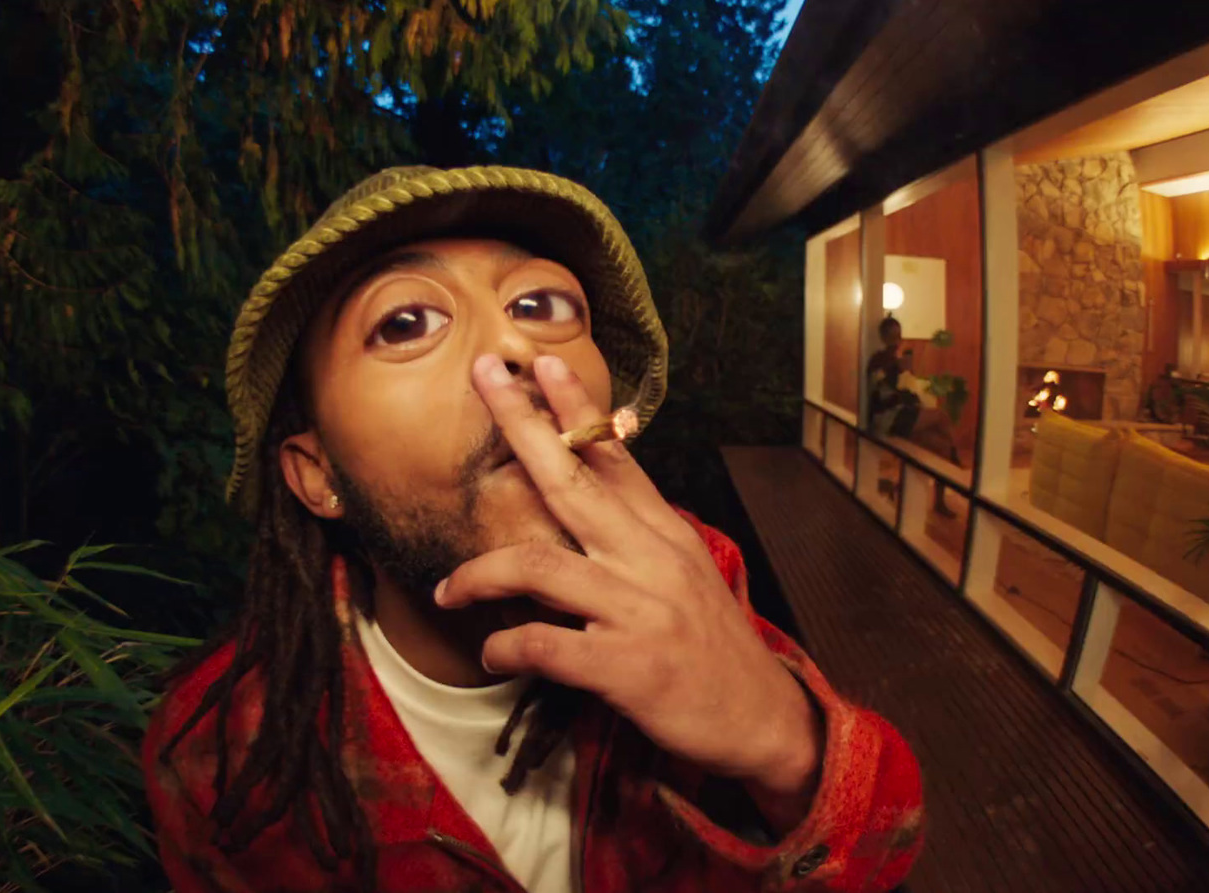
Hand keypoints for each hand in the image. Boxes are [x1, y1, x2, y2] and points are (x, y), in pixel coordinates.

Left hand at [435, 353, 821, 800]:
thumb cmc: (713, 648)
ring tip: (447, 591)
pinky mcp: (626, 665)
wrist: (761, 719)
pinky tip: (493, 654)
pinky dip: (506, 647)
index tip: (541, 362)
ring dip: (478, 574)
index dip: (575, 407)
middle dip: (520, 424)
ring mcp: (637, 609)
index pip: (613, 456)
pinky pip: (544, 644)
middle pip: (569, 479)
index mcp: (663, 533)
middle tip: (481, 376)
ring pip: (537, 565)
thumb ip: (642, 533)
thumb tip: (596, 492)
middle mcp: (649, 559)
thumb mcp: (686, 574)